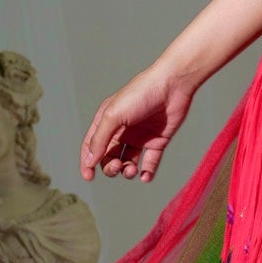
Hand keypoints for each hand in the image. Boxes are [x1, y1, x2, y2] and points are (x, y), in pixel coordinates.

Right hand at [81, 65, 195, 183]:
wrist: (173, 85)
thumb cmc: (140, 94)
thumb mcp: (114, 115)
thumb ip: (100, 139)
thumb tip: (89, 161)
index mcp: (107, 121)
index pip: (92, 146)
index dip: (88, 162)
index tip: (88, 176)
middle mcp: (122, 130)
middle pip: (109, 157)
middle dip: (110, 167)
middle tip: (118, 166)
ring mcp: (140, 136)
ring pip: (128, 162)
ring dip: (127, 171)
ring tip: (132, 170)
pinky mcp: (158, 141)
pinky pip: (150, 162)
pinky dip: (147, 172)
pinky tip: (145, 177)